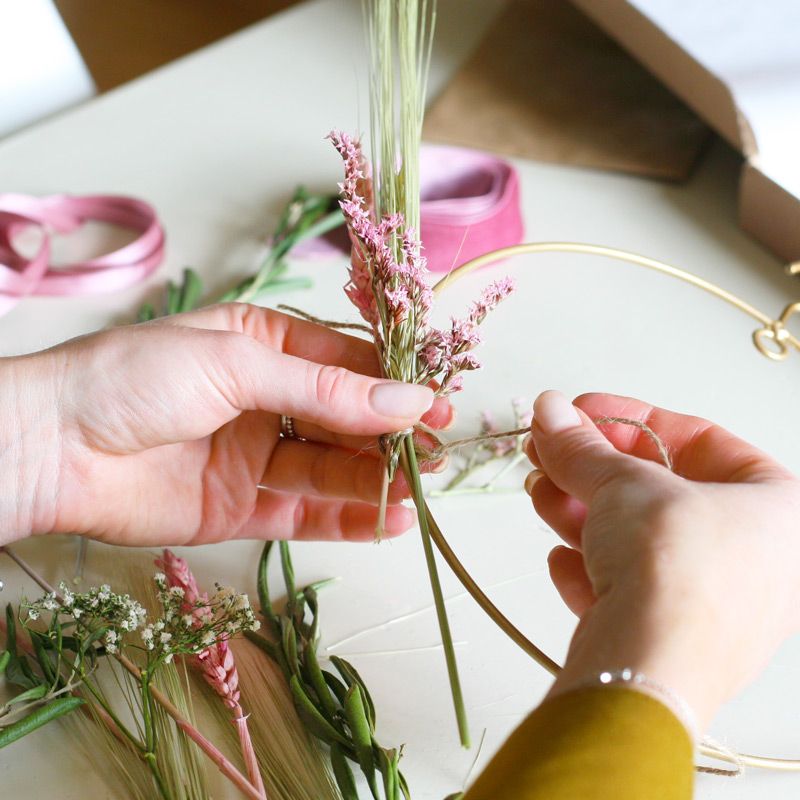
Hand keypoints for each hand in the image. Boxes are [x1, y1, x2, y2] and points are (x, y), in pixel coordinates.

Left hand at [0, 304, 450, 545]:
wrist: (51, 449)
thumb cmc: (135, 378)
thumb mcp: (237, 362)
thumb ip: (323, 390)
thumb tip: (406, 402)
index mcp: (265, 346)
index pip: (346, 364)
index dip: (394, 385)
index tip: (438, 404)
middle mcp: (266, 401)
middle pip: (345, 420)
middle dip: (392, 436)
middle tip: (439, 453)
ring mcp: (256, 457)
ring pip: (331, 469)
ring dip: (377, 479)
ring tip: (420, 489)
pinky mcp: (243, 508)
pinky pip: (306, 514)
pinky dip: (348, 518)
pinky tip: (388, 520)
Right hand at [526, 390, 799, 729]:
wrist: (648, 671)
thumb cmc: (673, 568)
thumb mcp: (622, 483)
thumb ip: (582, 445)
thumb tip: (549, 409)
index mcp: (780, 509)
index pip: (700, 441)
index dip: (630, 419)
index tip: (579, 411)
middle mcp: (758, 560)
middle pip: (661, 493)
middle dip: (593, 471)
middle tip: (548, 450)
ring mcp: (717, 605)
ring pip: (639, 542)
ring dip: (580, 513)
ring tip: (539, 494)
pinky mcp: (674, 640)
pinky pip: (631, 589)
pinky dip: (592, 569)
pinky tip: (562, 560)